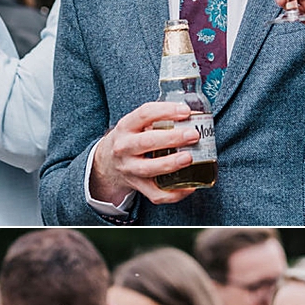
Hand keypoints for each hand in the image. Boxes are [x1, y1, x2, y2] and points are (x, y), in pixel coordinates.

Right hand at [88, 100, 203, 205]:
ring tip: (189, 158)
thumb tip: (196, 115)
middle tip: (193, 135)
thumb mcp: (136, 124)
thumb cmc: (131, 139)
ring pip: (148, 169)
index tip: (185, 111)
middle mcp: (124, 147)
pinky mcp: (137, 186)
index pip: (144, 114)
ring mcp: (129, 169)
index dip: (166, 111)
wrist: (107, 163)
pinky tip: (190, 187)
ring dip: (170, 164)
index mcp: (126, 127)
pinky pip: (155, 194)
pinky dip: (174, 194)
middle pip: (146, 142)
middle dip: (172, 138)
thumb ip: (158, 119)